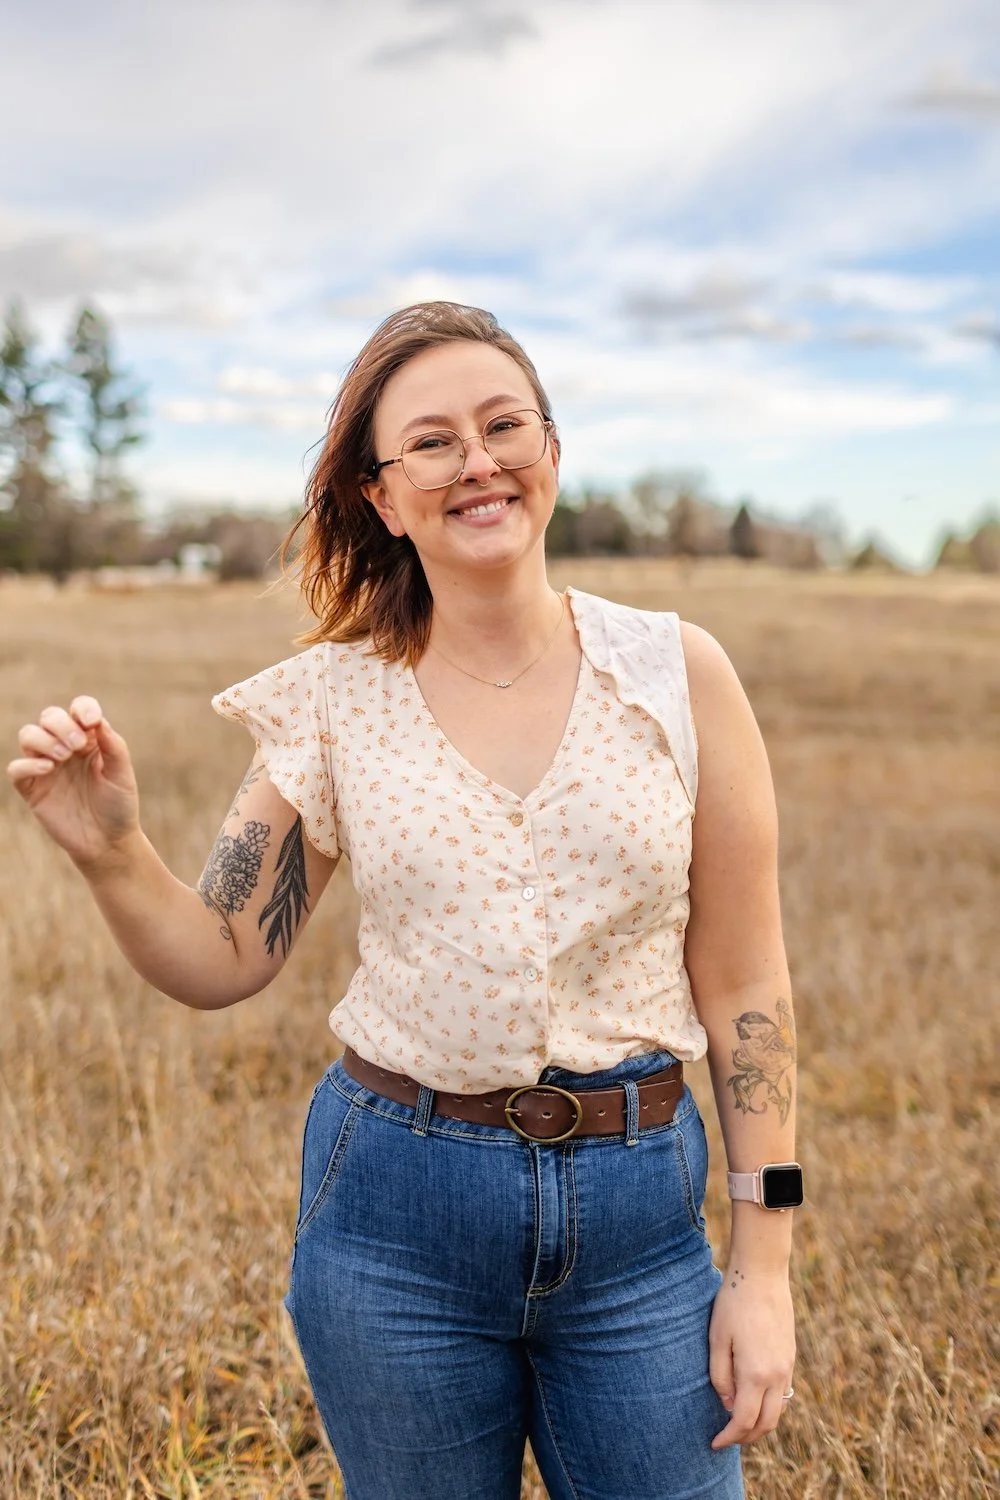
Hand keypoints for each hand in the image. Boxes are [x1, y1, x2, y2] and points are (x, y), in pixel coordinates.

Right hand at [7, 696, 139, 869]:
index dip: (82, 708)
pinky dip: (28, 764)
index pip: (78, 709)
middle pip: (49, 716)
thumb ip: (113, 746)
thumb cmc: (118, 806)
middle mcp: (65, 747)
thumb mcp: (122, 774)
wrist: (108, 842)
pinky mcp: (32, 788)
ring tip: (64, 757)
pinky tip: (49, 769)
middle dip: (61, 724)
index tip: (91, 722)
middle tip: (77, 746)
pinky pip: (16, 768)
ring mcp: (46, 767)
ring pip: (28, 735)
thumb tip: (98, 721)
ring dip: (44, 739)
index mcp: (89, 740)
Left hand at [708, 1265, 794, 1448]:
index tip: (714, 1443)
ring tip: (738, 1423)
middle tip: (726, 1439)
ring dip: (760, 1424)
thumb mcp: (717, 1339)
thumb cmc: (733, 1304)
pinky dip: (770, 1406)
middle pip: (767, 1424)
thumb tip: (728, 1404)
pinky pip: (783, 1394)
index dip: (729, 1437)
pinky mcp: (790, 1356)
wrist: (763, 1274)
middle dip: (747, 1438)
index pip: (744, 1421)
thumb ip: (720, 1376)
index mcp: (756, 1374)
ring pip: (779, 1411)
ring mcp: (787, 1366)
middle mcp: (777, 1375)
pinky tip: (753, 1400)